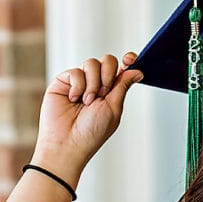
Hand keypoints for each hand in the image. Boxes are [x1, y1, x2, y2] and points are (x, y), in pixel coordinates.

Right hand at [34, 52, 142, 176]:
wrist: (68, 142)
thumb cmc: (92, 132)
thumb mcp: (113, 107)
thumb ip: (123, 85)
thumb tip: (138, 70)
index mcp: (111, 91)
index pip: (121, 68)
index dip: (127, 60)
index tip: (130, 59)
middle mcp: (96, 84)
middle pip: (107, 61)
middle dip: (108, 75)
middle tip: (103, 93)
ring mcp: (79, 82)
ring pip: (91, 63)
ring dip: (93, 84)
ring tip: (87, 102)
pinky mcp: (63, 82)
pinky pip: (76, 71)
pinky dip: (77, 86)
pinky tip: (73, 99)